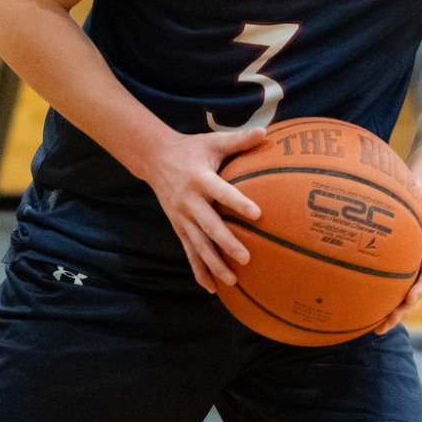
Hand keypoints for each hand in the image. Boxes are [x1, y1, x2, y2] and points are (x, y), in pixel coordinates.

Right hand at [139, 124, 266, 293]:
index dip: (237, 202)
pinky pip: (189, 252)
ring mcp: (182, 217)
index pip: (221, 192)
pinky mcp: (178, 227)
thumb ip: (239, 140)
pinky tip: (211, 289)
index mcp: (200, 179)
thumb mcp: (213, 141)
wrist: (155, 159)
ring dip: (214, 264)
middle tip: (246, 257)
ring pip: (198, 245)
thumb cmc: (191, 149)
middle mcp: (190, 201)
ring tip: (232, 281)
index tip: (256, 214)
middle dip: (226, 243)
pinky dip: (199, 271)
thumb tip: (266, 132)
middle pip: (208, 226)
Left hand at [375, 181, 421, 334]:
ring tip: (377, 330)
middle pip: (417, 292)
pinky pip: (392, 289)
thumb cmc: (419, 195)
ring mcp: (412, 270)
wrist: (414, 198)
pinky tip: (365, 316)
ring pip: (405, 297)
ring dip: (393, 314)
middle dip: (405, 310)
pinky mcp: (399, 271)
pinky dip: (382, 303)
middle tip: (388, 322)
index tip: (411, 297)